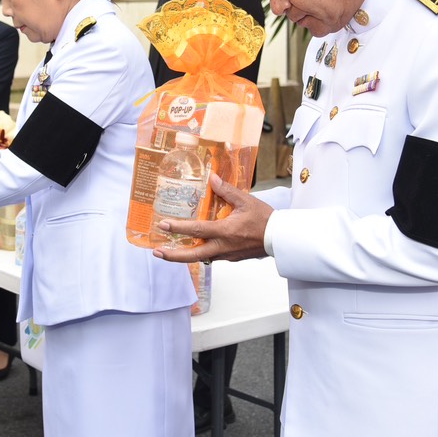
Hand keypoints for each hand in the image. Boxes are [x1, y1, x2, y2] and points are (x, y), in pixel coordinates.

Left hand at [152, 174, 271, 263]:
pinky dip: (201, 253)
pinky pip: (212, 256)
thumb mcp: (245, 201)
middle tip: (157, 252)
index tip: (164, 225)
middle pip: (193, 255)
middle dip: (173, 255)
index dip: (178, 228)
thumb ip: (226, 190)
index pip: (196, 230)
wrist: (280, 238)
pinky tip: (196, 246)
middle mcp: (223, 247)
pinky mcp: (232, 258)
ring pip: (201, 257)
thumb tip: (212, 178)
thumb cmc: (265, 219)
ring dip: (185, 255)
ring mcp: (227, 255)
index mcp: (225, 231)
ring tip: (171, 250)